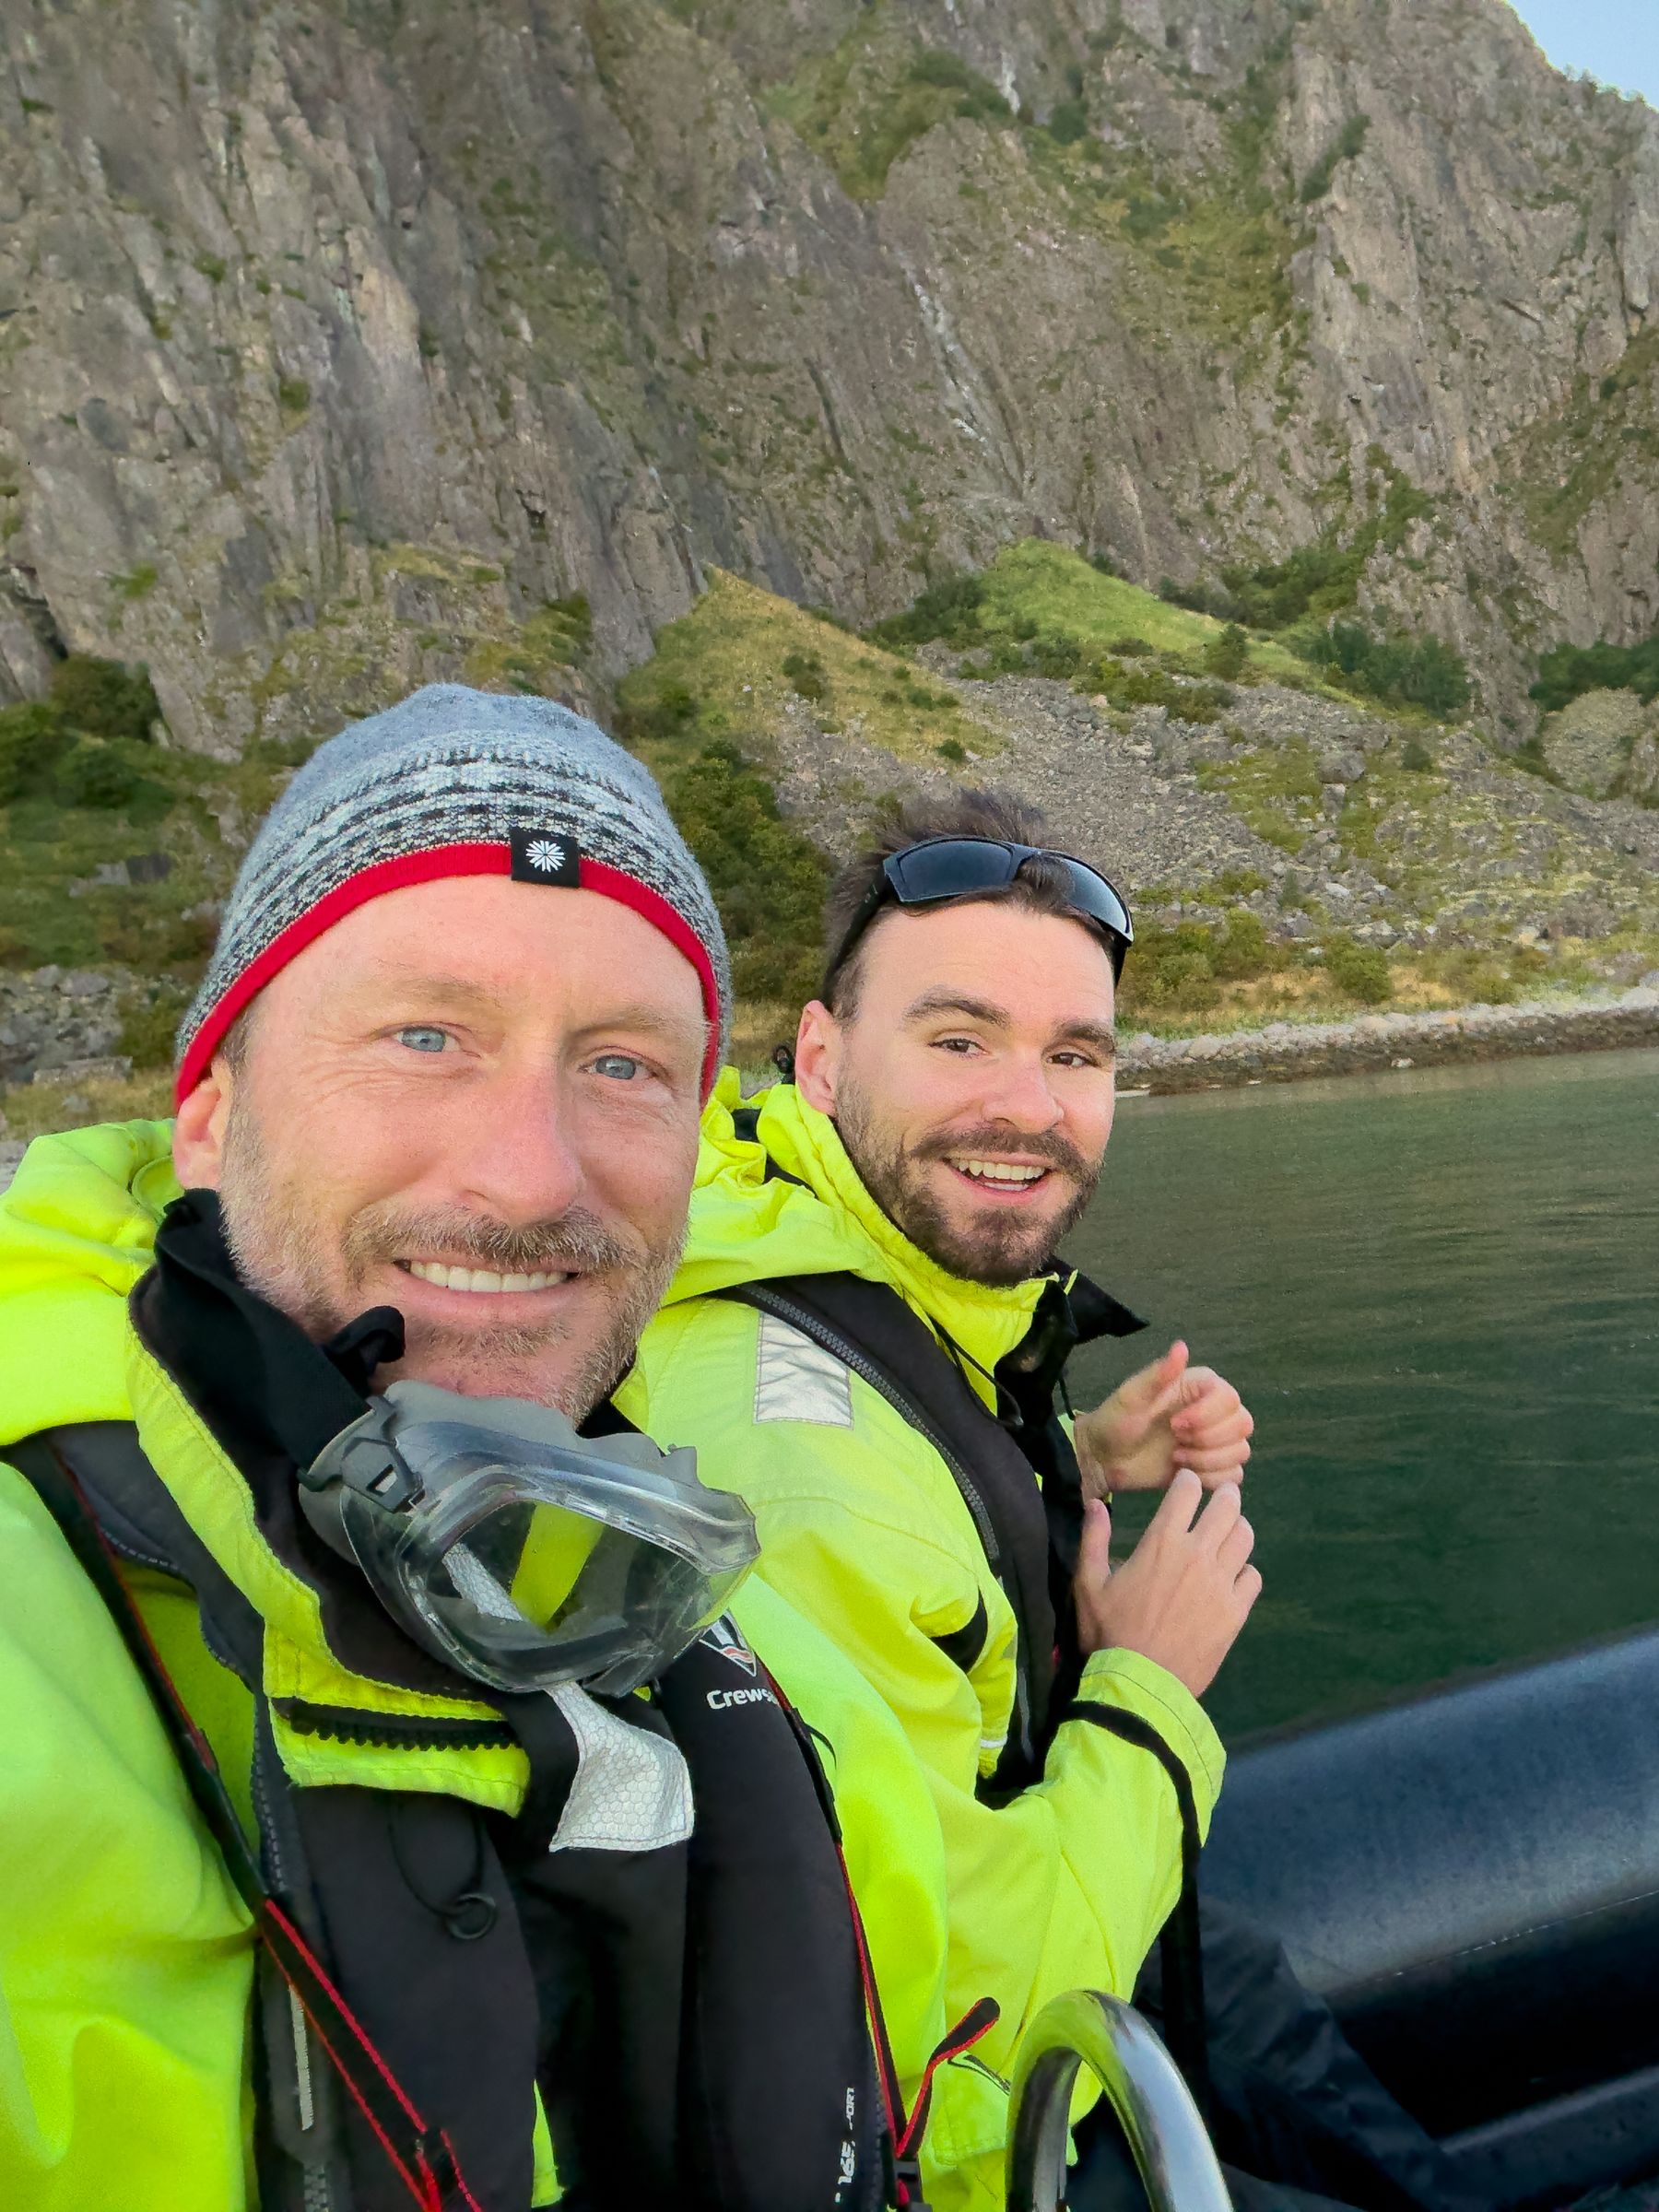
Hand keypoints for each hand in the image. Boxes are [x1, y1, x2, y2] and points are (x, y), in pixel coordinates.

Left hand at [1072, 1341, 1253, 1498]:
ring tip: (1176, 1458)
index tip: (1174, 1424)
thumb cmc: (1116, 1421)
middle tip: (1175, 1442)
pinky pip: (1233, 1476)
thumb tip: (1181, 1346)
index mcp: (1200, 1387)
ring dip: (1208, 1460)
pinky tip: (1184, 1473)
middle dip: (1208, 1439)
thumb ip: (1158, 1373)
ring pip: (1240, 1451)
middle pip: (1242, 1424)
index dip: (1207, 1415)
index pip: (1230, 1398)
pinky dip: (1211, 1479)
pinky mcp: (1213, 1467)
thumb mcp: (1131, 1396)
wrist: (1106, 1458)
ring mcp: (1216, 1441)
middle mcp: (1214, 1411)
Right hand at [1073, 1472, 1260, 1698]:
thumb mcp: (1088, 1584)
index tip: (1187, 1485)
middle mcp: (1197, 1554)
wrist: (1140, 1683)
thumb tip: (1095, 1504)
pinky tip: (1233, 1578)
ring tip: (1229, 1535)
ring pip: (1245, 1537)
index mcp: (1162, 1541)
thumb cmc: (1109, 1632)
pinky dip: (1245, 1572)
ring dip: (1238, 1529)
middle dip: (1226, 1496)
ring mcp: (1221, 1582)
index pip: (1187, 1491)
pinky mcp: (1235, 1611)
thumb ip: (1093, 1539)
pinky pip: (1253, 1577)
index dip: (1189, 1482)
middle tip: (1221, 1499)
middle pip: (1228, 1506)